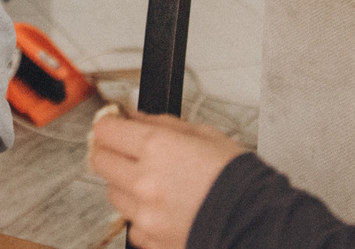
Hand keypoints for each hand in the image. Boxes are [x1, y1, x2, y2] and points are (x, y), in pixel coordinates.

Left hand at [88, 106, 244, 248]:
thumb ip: (162, 123)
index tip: (112, 124)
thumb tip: (137, 117)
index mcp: (158, 147)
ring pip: (112, 193)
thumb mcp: (204, 134)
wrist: (254, 221)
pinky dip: (139, 214)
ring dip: (123, 184)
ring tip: (151, 182)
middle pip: (100, 160)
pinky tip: (161, 207)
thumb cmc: (237, 179)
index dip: (108, 124)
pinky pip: (131, 222)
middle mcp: (145, 180)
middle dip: (109, 151)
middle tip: (123, 149)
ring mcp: (145, 213)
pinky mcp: (150, 239)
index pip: (106, 130)